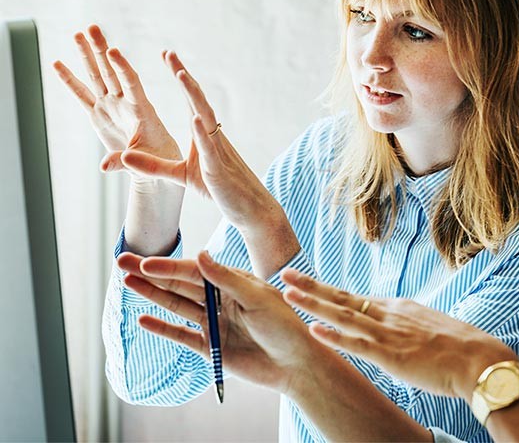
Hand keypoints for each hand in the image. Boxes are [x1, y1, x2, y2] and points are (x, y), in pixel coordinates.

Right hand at [53, 25, 181, 180]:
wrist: (155, 163)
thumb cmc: (158, 159)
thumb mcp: (146, 162)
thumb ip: (125, 161)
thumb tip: (103, 167)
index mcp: (142, 110)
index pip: (131, 83)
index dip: (122, 67)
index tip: (114, 50)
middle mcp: (124, 103)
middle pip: (111, 71)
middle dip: (101, 50)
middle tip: (92, 27)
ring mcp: (111, 106)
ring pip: (97, 77)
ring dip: (87, 56)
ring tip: (77, 34)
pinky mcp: (99, 115)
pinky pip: (81, 95)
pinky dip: (69, 81)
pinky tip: (58, 64)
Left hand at [118, 51, 283, 243]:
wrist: (249, 208)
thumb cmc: (219, 189)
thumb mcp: (180, 175)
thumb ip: (153, 166)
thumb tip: (125, 156)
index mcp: (204, 134)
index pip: (190, 100)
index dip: (180, 77)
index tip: (167, 56)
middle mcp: (212, 135)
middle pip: (197, 100)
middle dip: (183, 76)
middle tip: (169, 53)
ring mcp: (217, 150)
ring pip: (205, 116)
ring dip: (193, 95)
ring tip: (180, 75)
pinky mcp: (218, 168)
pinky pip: (210, 147)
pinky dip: (202, 131)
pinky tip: (195, 117)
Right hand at [119, 250, 321, 394]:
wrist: (296, 363)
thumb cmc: (285, 325)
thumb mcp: (257, 297)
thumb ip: (226, 279)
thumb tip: (200, 255)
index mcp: (233, 282)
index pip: (194, 271)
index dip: (169, 266)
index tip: (146, 262)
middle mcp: (220, 299)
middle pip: (179, 284)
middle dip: (151, 273)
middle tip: (122, 261)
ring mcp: (214, 323)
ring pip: (176, 306)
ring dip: (152, 295)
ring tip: (127, 283)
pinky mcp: (212, 347)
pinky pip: (182, 335)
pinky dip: (163, 328)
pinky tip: (143, 319)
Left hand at [281, 269, 518, 400]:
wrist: (480, 359)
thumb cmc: (459, 347)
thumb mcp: (427, 328)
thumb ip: (406, 327)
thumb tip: (395, 332)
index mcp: (397, 308)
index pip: (354, 297)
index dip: (327, 290)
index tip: (305, 282)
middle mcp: (389, 314)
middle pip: (342, 297)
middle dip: (311, 286)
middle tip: (284, 273)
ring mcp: (389, 333)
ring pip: (343, 315)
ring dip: (313, 304)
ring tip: (287, 294)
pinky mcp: (392, 356)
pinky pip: (358, 345)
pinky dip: (334, 337)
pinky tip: (314, 330)